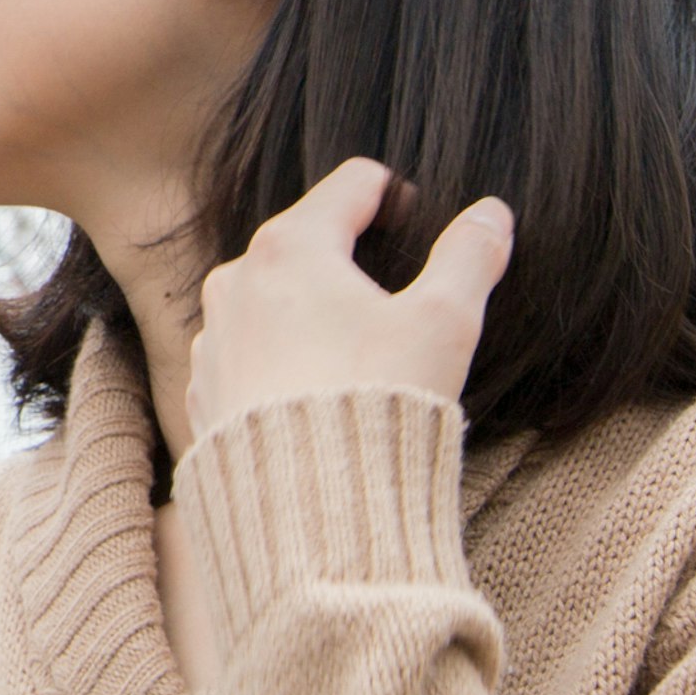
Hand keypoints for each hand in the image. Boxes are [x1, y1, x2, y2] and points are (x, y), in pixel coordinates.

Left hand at [184, 158, 512, 445]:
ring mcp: (212, 338)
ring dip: (315, 312)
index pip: (352, 186)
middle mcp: (234, 281)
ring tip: (362, 356)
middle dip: (353, 258)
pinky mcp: (204, 391)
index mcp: (290, 246)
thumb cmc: (377, 402)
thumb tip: (491, 214)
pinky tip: (321, 395)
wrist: (308, 508)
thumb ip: (469, 257)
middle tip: (399, 300)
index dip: (399, 197)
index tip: (423, 228)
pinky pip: (250, 355)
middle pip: (307, 240)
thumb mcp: (443, 322)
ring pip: (273, 300)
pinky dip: (285, 360)